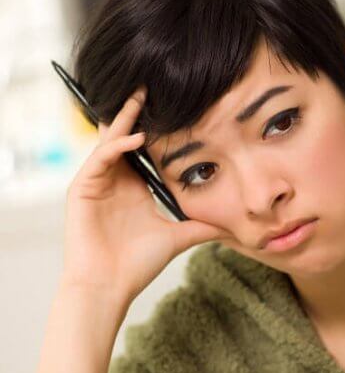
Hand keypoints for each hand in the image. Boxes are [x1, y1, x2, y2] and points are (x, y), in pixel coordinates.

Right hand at [62, 86, 230, 308]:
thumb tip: (234, 226)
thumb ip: (203, 226)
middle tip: (150, 85)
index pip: (145, 149)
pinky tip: (136, 139)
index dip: (158, 129)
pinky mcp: (81, 189)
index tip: (176, 107)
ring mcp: (96, 183)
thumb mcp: (179, 237)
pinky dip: (116, 147)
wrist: (110, 286)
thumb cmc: (138, 264)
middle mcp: (115, 180)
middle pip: (125, 138)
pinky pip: (99, 159)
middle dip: (137, 113)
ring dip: (125, 120)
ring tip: (141, 97)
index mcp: (135, 187)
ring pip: (110, 141)